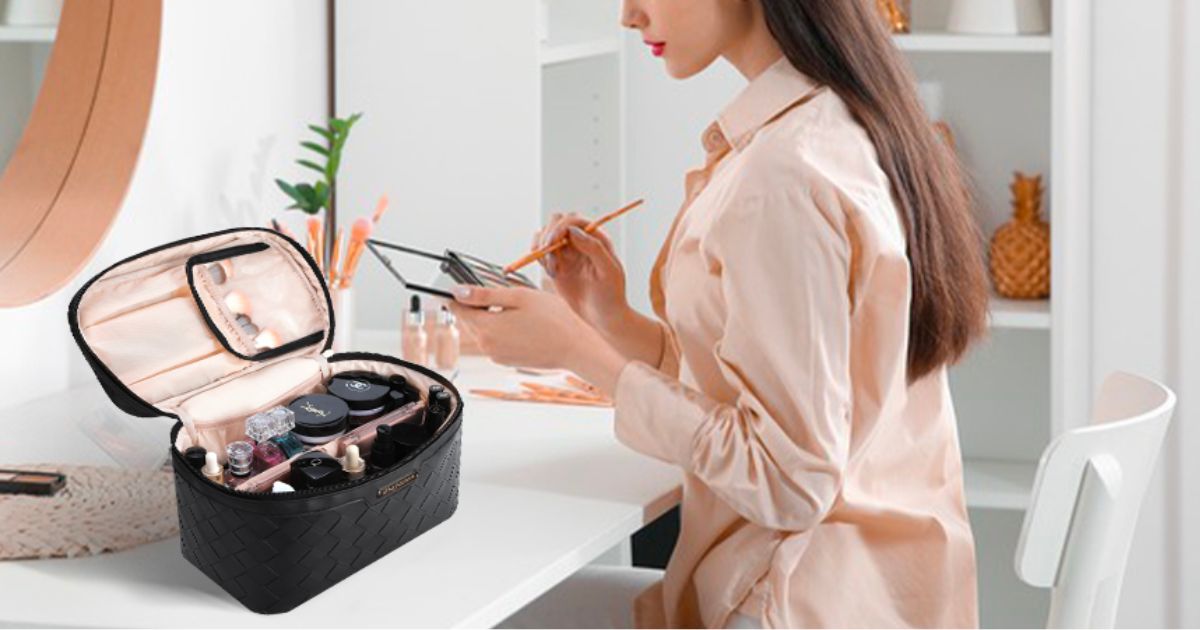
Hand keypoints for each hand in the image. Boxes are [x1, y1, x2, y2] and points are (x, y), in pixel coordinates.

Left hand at [449, 284, 628, 393]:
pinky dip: (502, 329)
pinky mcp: (507, 361)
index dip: (458, 293)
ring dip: (491, 317)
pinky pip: (496, 340)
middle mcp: (487, 346)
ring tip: (517, 307)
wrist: (576, 349)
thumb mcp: (519, 297)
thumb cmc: (554, 320)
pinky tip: (523, 322)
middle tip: (502, 292)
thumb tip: (458, 291)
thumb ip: (485, 295)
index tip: (464, 284)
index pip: (457, 308)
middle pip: (469, 319)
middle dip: (478, 304)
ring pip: (483, 330)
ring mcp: (497, 356)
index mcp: (486, 328)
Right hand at [535, 213, 628, 331]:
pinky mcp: (556, 264)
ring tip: (553, 270)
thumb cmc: (611, 294)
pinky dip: (538, 257)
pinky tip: (551, 272)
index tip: (552, 243)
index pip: (573, 220)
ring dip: (541, 248)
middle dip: (548, 235)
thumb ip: (594, 248)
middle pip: (556, 221)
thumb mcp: (609, 271)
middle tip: (549, 258)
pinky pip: (540, 251)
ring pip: (544, 234)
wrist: (603, 316)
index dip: (560, 227)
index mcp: (595, 237)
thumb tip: (574, 231)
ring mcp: (566, 251)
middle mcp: (580, 240)